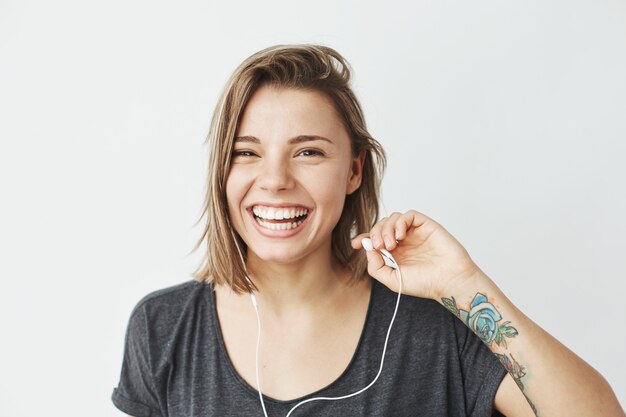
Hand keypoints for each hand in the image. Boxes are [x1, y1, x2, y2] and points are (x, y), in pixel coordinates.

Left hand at [351, 210, 481, 299]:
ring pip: (393, 218)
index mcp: (396, 254)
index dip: (364, 238)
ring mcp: (415, 233)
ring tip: (391, 244)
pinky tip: (400, 236)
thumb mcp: (392, 280)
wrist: (449, 280)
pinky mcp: (426, 225)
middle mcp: (405, 242)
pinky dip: (400, 222)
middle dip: (375, 233)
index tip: (355, 243)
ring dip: (386, 228)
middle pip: (382, 226)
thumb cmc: (425, 284)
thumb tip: (367, 248)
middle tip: (379, 247)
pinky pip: (409, 215)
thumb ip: (376, 266)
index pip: (375, 239)